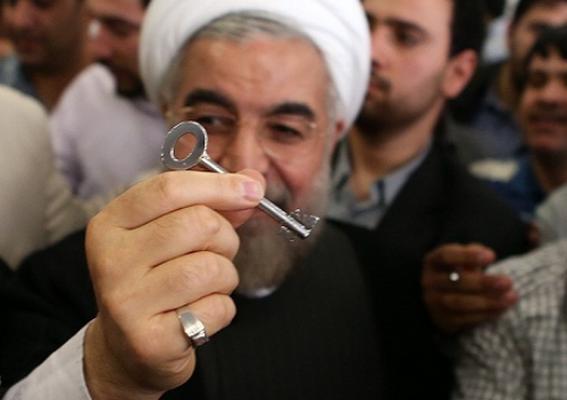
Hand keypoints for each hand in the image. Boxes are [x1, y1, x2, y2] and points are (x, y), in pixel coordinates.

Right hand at [83, 170, 264, 399]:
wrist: (128, 349)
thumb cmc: (155, 281)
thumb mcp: (170, 234)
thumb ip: (211, 203)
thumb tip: (253, 182)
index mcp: (111, 224)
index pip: (169, 188)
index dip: (219, 185)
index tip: (252, 190)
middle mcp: (112, 260)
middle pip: (199, 223)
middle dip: (225, 238)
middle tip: (216, 254)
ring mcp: (127, 302)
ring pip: (212, 267)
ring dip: (225, 276)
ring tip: (205, 287)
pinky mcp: (150, 339)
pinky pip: (218, 307)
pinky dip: (222, 308)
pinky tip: (198, 314)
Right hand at [422, 243, 516, 333]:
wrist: (441, 299)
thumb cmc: (457, 272)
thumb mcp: (462, 258)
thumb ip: (474, 253)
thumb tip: (488, 253)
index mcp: (433, 261)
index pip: (446, 256)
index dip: (468, 256)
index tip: (492, 256)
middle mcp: (429, 281)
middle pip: (455, 282)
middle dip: (483, 282)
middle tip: (508, 281)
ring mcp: (434, 302)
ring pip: (460, 303)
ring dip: (488, 301)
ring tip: (511, 297)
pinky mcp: (444, 321)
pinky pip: (465, 319)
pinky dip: (486, 314)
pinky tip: (502, 308)